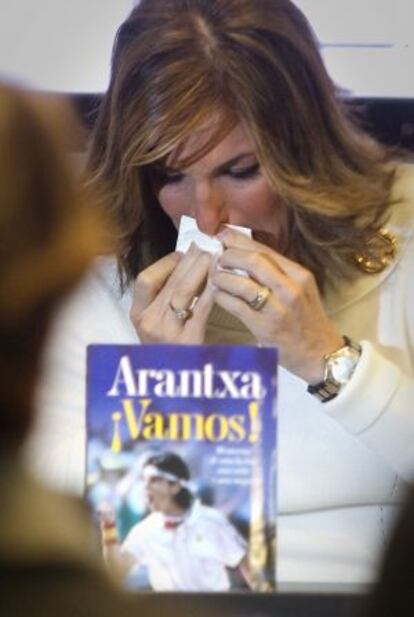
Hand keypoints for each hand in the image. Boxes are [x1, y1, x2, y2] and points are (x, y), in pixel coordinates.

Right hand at [130, 243, 215, 343]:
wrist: (175, 387)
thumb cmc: (169, 349)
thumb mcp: (157, 323)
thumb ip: (164, 297)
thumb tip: (186, 262)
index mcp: (137, 315)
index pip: (145, 280)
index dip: (165, 263)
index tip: (183, 253)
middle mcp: (148, 322)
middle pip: (169, 282)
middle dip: (190, 260)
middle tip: (207, 246)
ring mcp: (166, 333)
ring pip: (183, 292)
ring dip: (200, 271)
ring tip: (214, 257)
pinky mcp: (188, 342)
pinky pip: (200, 310)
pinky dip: (211, 293)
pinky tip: (220, 282)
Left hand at [211, 228, 343, 382]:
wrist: (320, 353)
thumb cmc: (306, 319)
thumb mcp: (300, 289)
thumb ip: (277, 272)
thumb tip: (245, 251)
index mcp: (299, 275)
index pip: (266, 250)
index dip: (240, 240)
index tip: (223, 234)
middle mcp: (291, 289)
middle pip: (253, 261)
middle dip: (230, 255)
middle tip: (217, 257)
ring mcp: (278, 309)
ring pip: (242, 283)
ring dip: (222, 277)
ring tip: (214, 276)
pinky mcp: (266, 327)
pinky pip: (237, 307)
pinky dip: (222, 297)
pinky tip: (216, 294)